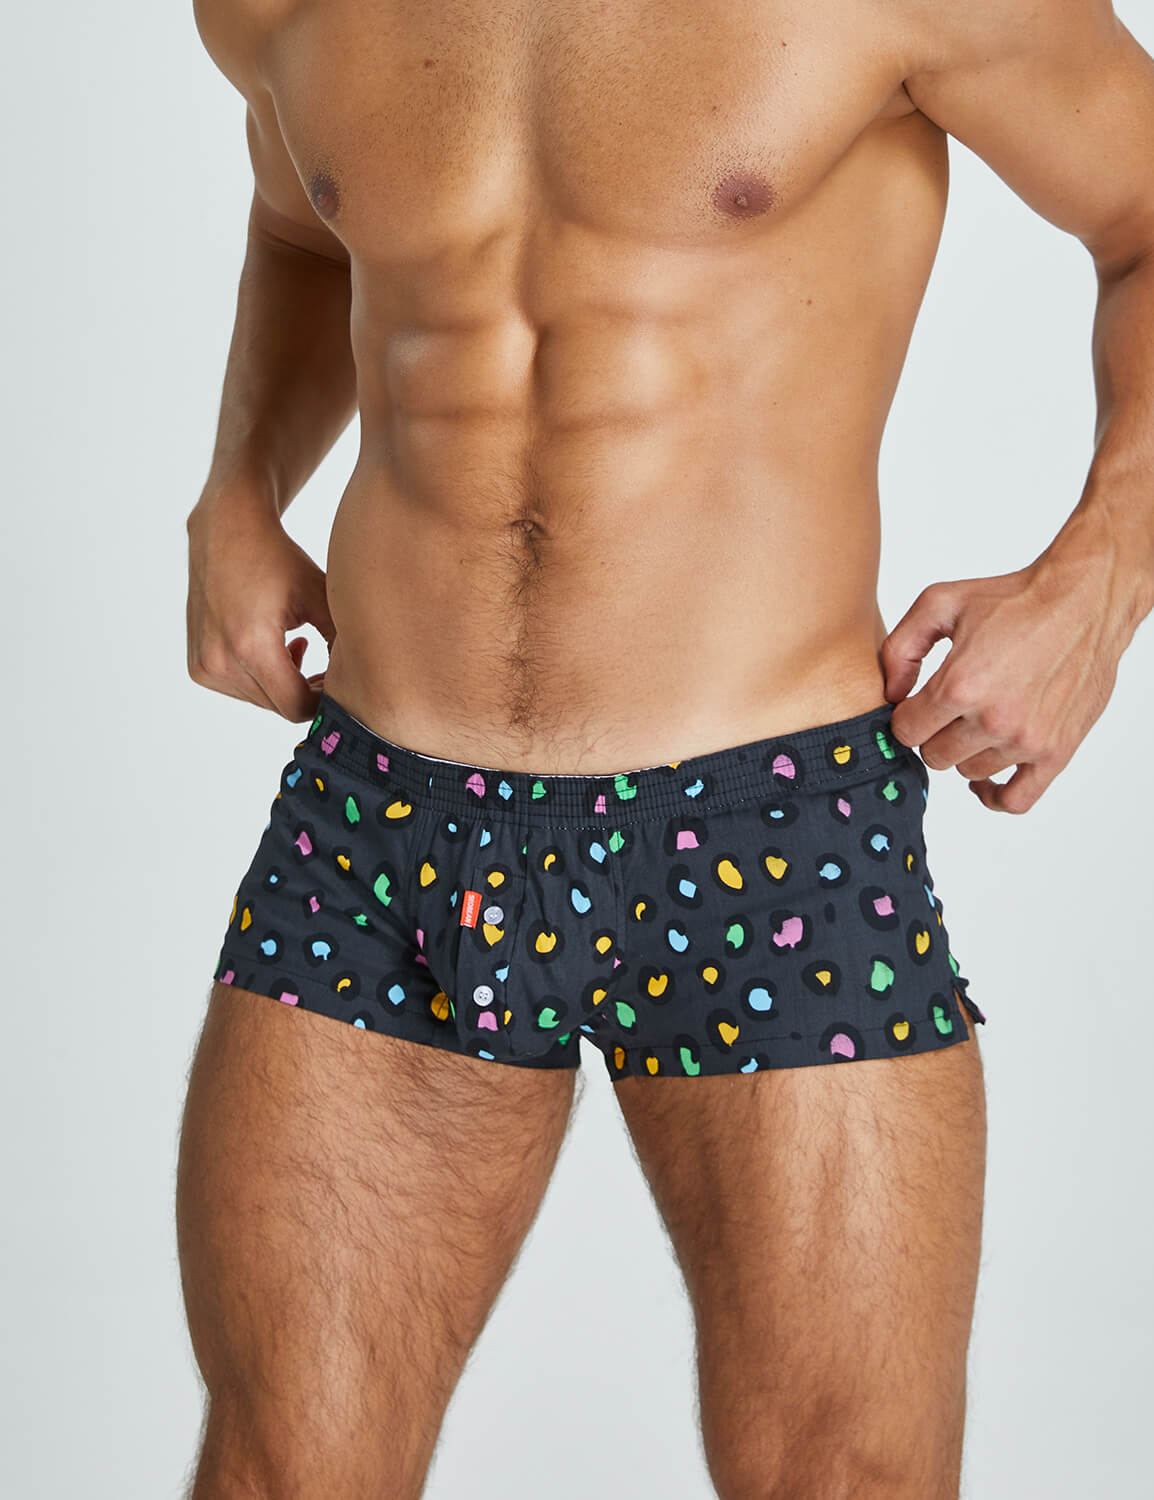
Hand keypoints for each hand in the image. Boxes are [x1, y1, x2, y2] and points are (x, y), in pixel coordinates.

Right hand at [186, 495, 334, 721]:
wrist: (226, 530)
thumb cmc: (277, 559)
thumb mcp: (321, 597)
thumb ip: (342, 642)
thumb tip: (360, 681)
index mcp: (250, 645)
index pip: (295, 706)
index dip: (323, 701)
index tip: (339, 683)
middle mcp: (219, 660)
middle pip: (278, 706)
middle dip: (306, 692)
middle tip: (326, 666)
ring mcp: (204, 665)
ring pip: (261, 701)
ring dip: (284, 684)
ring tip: (298, 647)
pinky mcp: (198, 664)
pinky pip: (240, 689)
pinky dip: (261, 677)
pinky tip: (274, 648)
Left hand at [880, 551, 1133, 813]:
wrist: (1084, 600)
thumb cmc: (1014, 598)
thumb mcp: (940, 603)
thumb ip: (900, 649)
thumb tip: (891, 697)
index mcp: (960, 685)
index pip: (906, 732)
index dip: (907, 716)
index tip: (919, 704)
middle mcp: (993, 719)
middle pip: (934, 756)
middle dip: (935, 733)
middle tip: (951, 709)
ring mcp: (1026, 740)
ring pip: (969, 772)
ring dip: (968, 751)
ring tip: (979, 719)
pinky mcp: (1056, 752)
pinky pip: (1016, 801)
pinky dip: (996, 796)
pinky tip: (987, 777)